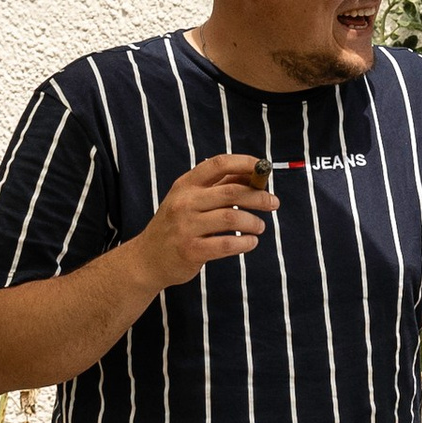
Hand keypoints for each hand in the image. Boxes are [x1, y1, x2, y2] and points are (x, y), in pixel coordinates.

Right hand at [131, 153, 275, 294]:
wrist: (147, 259)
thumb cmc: (177, 226)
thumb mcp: (190, 200)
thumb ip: (219, 187)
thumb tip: (253, 175)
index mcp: (186, 184)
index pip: (219, 164)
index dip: (245, 163)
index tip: (264, 169)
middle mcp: (184, 202)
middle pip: (231, 191)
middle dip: (259, 196)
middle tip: (273, 203)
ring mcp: (186, 226)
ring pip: (232, 217)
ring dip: (254, 222)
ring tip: (260, 226)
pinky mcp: (191, 250)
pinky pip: (228, 244)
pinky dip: (246, 243)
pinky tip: (251, 242)